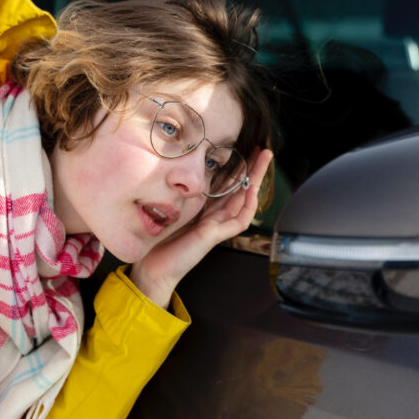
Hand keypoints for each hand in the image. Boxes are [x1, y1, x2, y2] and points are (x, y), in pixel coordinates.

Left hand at [130, 148, 273, 306]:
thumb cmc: (158, 242)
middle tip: (264, 151)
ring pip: (245, 200)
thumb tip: (182, 172)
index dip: (238, 168)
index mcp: (205, 210)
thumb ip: (181, 195)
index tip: (245, 151)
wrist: (153, 268)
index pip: (227, 185)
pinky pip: (239, 220)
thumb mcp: (171, 209)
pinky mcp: (215, 237)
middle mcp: (214, 217)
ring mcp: (217, 227)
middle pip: (241, 189)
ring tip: (265, 160)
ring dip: (256, 179)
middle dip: (253, 169)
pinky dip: (248, 205)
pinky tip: (253, 189)